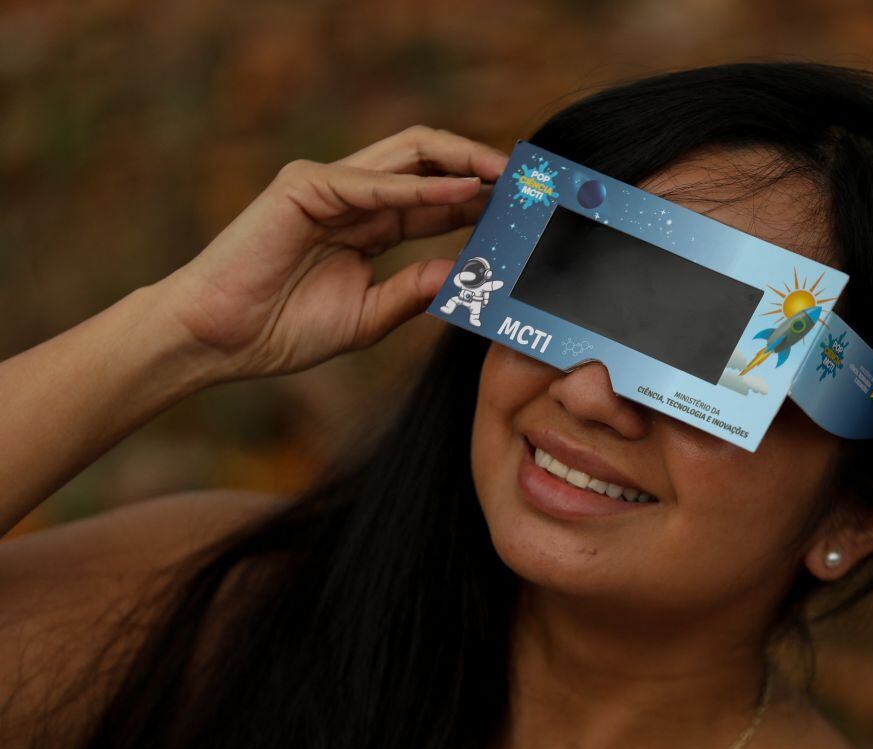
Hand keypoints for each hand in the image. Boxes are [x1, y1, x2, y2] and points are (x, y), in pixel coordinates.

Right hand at [157, 125, 507, 380]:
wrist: (219, 341)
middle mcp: (354, 195)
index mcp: (370, 223)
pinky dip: (420, 188)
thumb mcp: (369, 316)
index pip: (437, 200)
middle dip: (481, 169)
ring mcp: (330, 185)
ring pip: (409, 155)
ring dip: (462, 162)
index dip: (482, 202)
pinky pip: (374, 182)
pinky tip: (461, 195)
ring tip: (506, 179)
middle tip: (526, 186)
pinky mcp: (304, 186)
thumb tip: (466, 274)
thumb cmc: (282, 330)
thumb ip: (415, 291)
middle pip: (431, 163)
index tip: (524, 215)